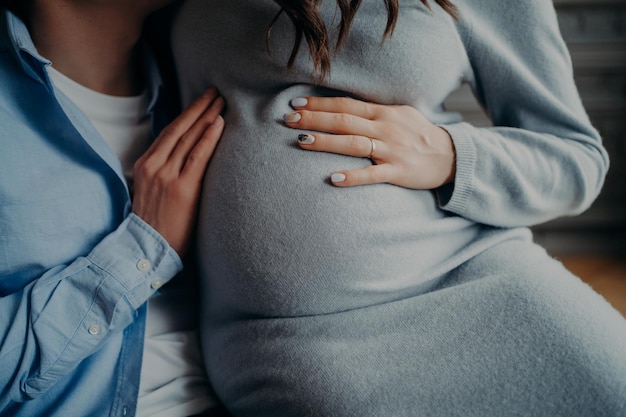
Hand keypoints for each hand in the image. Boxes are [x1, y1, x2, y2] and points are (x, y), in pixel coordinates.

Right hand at [132, 88, 224, 255]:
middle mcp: (154, 166)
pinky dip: (208, 138)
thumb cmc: (152, 224)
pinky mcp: (182, 189)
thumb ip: (161, 173)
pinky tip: (218, 124)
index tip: (200, 101)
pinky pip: (197, 157)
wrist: (145, 249)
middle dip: (199, 108)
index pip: (169, 132)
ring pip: (189, 138)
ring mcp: (167, 176)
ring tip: (221, 102)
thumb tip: (180, 160)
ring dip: (207, 117)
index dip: (186, 115)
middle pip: (180, 129)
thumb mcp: (148, 191)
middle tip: (215, 92)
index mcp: (145, 165)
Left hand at [283, 96, 455, 188]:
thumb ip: (373, 112)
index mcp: (383, 113)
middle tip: (288, 120)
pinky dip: (353, 176)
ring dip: (325, 141)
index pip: (345, 105)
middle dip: (314, 119)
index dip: (320, 103)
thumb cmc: (419, 134)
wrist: (450, 156)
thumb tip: (343, 108)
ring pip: (353, 143)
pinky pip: (372, 174)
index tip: (297, 104)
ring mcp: (391, 150)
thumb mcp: (399, 115)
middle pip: (344, 121)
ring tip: (301, 141)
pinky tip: (334, 178)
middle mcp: (384, 128)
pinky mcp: (397, 171)